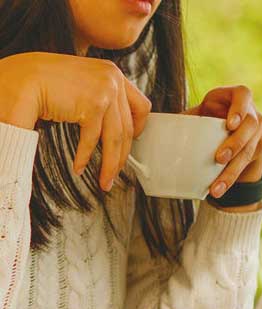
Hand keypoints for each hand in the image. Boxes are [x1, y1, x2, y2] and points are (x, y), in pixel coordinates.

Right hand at [0, 52, 150, 191]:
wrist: (20, 76)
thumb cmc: (47, 84)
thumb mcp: (85, 86)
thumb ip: (103, 99)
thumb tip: (118, 130)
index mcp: (113, 74)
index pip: (142, 106)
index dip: (139, 128)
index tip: (133, 142)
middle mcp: (113, 79)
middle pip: (127, 129)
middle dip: (120, 157)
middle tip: (113, 175)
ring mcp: (105, 90)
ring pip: (115, 138)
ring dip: (109, 165)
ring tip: (103, 181)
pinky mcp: (93, 103)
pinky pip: (93, 139)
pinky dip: (84, 157)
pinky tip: (78, 168)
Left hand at [183, 85, 261, 199]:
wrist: (234, 130)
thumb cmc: (212, 116)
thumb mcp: (203, 112)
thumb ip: (186, 117)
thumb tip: (153, 129)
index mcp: (239, 97)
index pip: (244, 96)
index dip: (239, 109)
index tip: (230, 124)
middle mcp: (254, 113)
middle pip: (250, 127)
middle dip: (235, 144)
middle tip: (219, 158)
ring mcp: (259, 133)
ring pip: (248, 152)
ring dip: (231, 172)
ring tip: (216, 188)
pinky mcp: (258, 150)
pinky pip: (245, 166)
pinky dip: (230, 178)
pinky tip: (219, 189)